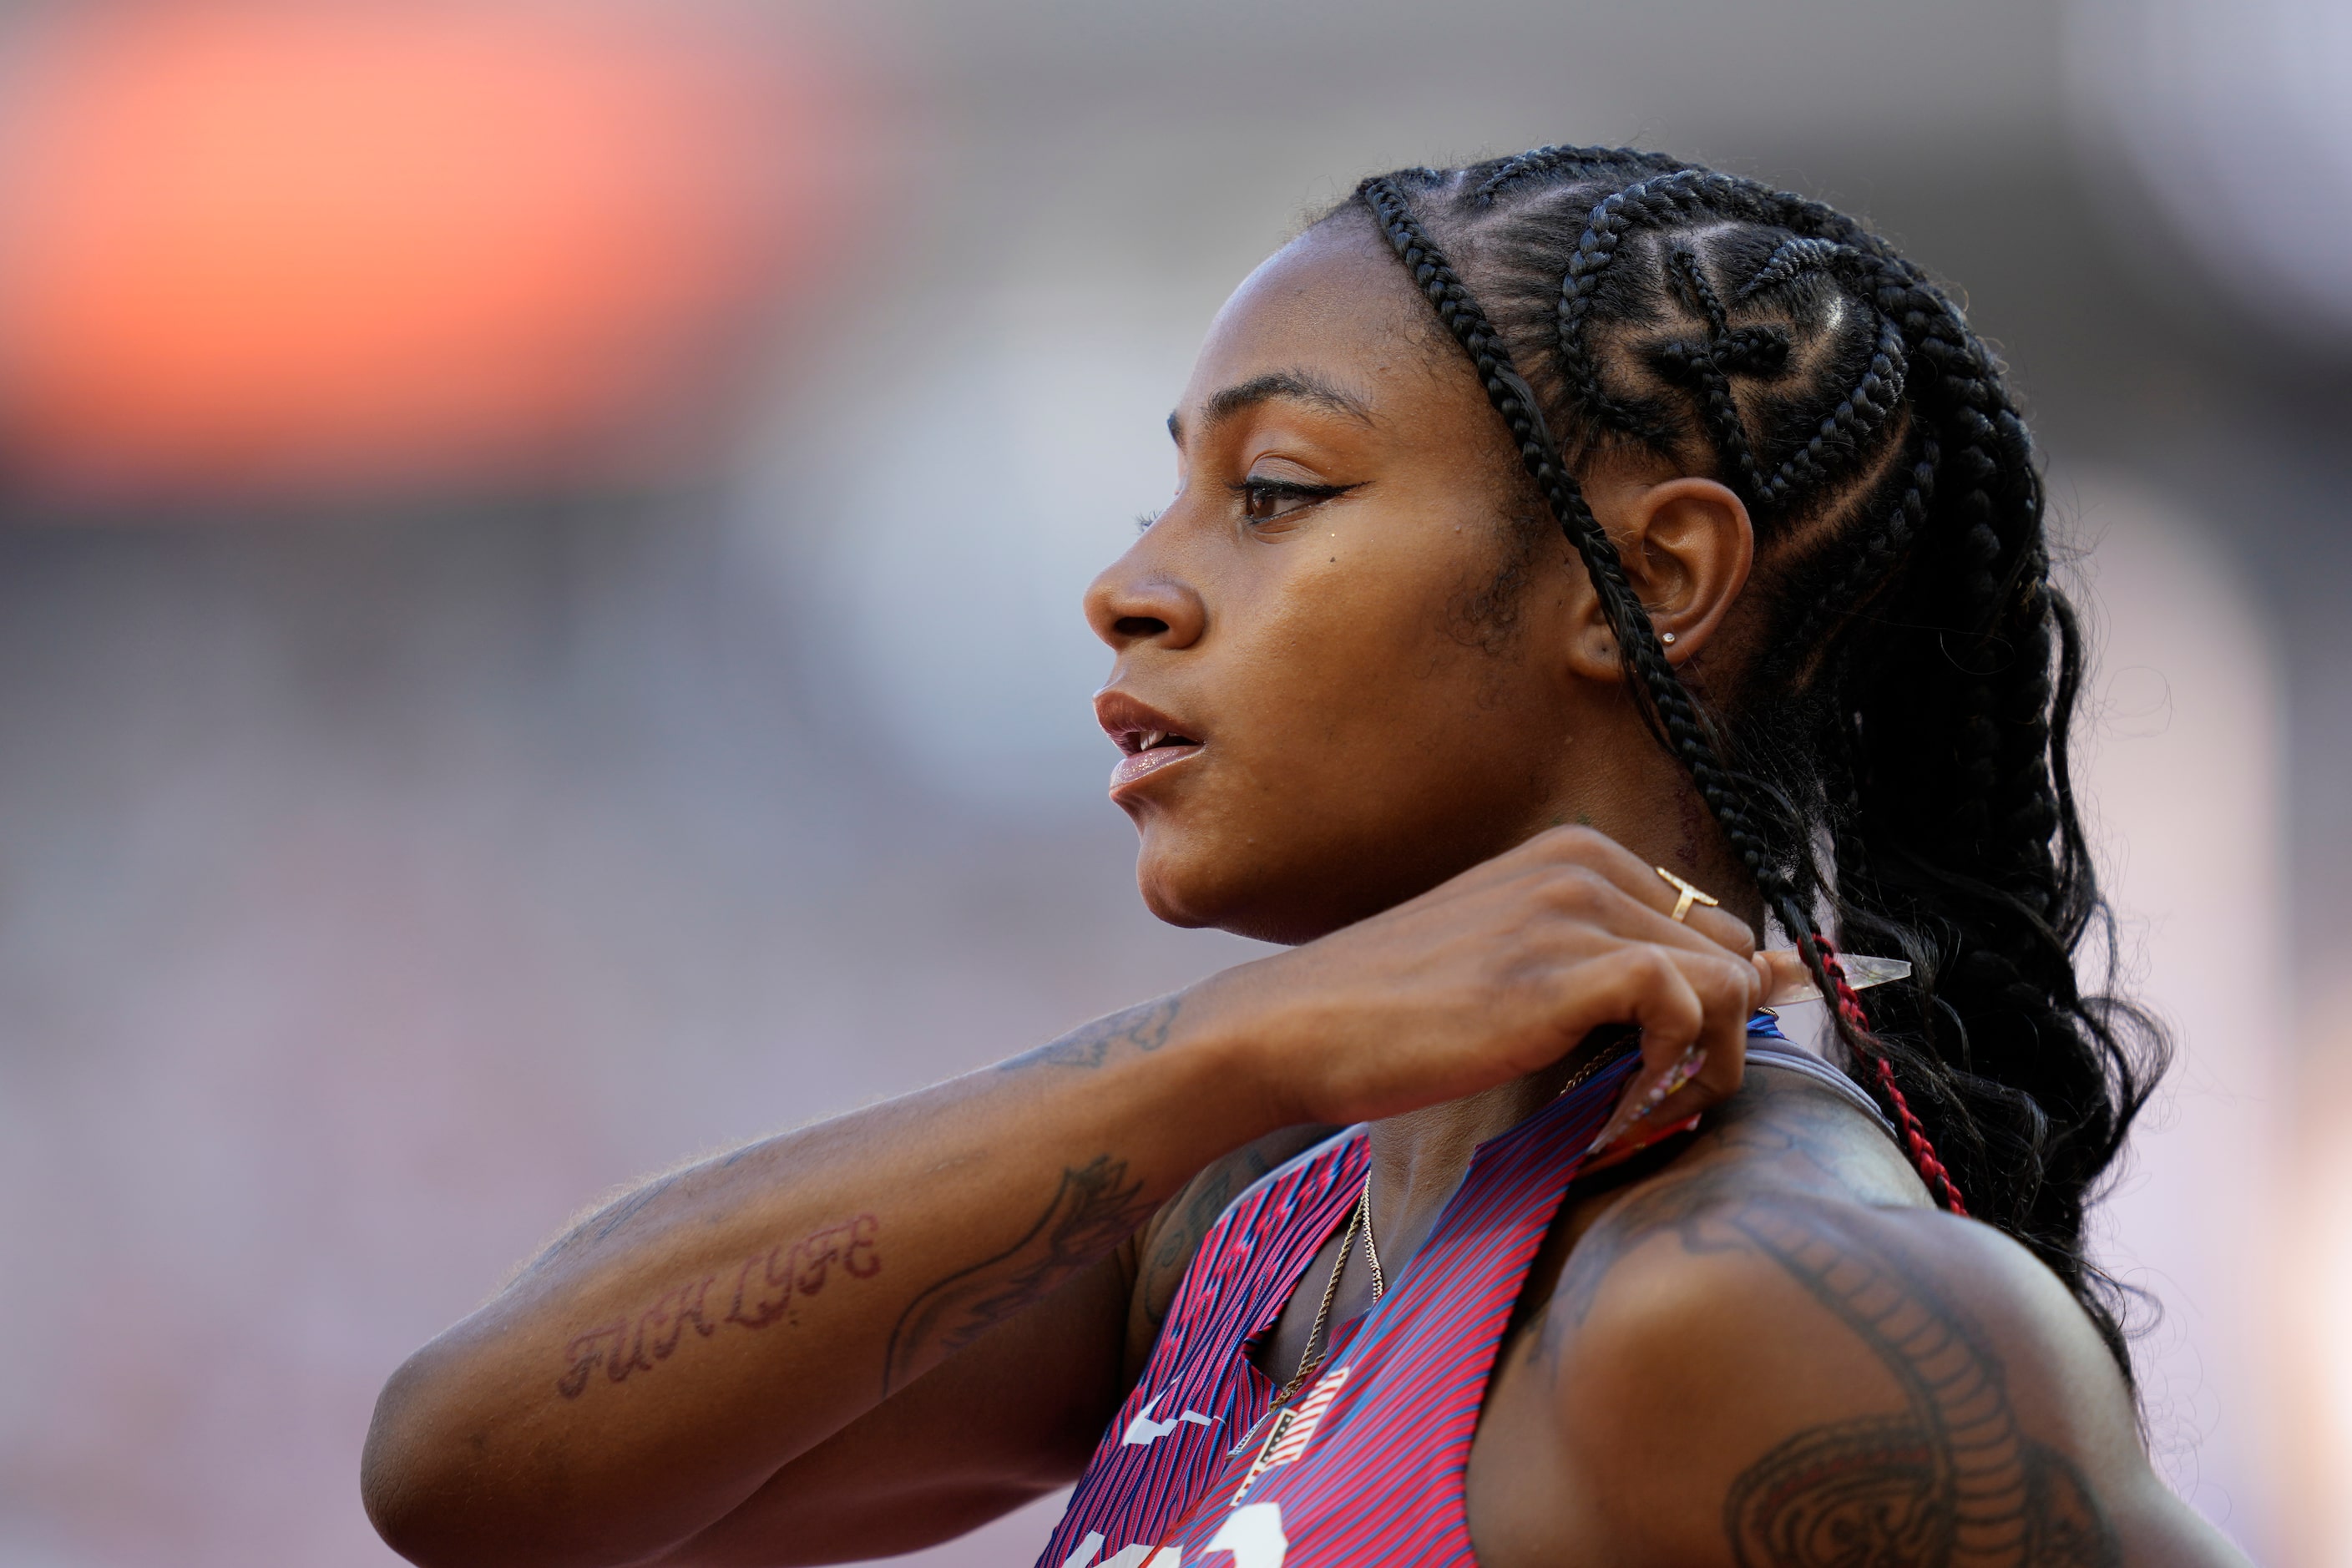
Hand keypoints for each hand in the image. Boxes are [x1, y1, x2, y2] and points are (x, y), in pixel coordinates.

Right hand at [1204, 826, 1766, 1133]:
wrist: (1294, 1026)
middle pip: (1732, 955)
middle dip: (1711, 1037)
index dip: (1699, 1011)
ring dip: (1700, 1064)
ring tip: (1632, 1112)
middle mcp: (1583, 865)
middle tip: (1642, 1100)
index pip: (1711, 929)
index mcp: (1575, 853)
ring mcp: (1572, 910)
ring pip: (1729, 982)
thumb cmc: (1395, 1012)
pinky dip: (1671, 1071)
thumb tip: (1777, 973)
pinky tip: (1614, 1111)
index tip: (1647, 1070)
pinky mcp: (1560, 969)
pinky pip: (1687, 1005)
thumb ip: (1621, 968)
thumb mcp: (1516, 966)